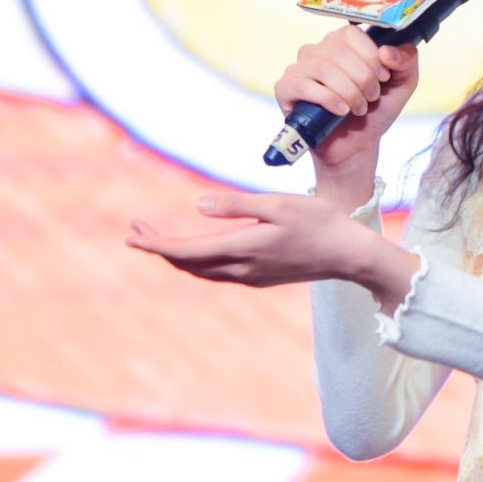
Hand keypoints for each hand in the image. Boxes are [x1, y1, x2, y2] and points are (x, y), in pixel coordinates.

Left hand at [127, 191, 381, 289]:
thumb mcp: (278, 204)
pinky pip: (216, 273)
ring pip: (200, 271)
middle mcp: (242, 268)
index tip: (133, 236)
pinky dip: (196, 261)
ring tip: (157, 238)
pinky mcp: (260, 277)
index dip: (156, 244)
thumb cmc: (319, 221)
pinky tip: (195, 250)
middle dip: (159, 248)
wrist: (349, 255)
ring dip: (176, 256)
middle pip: (187, 264)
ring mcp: (251, 276)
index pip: (186, 251)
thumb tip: (198, 206)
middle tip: (136, 229)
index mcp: (243, 248)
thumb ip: (237, 205)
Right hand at [273, 25, 420, 175]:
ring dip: (348, 91)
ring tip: (359, 109)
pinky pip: (302, 85)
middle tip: (371, 98)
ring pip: (323, 68)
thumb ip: (406, 60)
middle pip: (338, 51)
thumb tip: (387, 51)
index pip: (352, 34)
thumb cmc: (376, 109)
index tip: (383, 78)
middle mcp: (318, 49)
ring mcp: (299, 67)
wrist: (357, 144)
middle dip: (362, 79)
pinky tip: (341, 111)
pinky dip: (327, 99)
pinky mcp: (285, 88)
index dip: (371, 56)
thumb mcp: (402, 83)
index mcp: (343, 42)